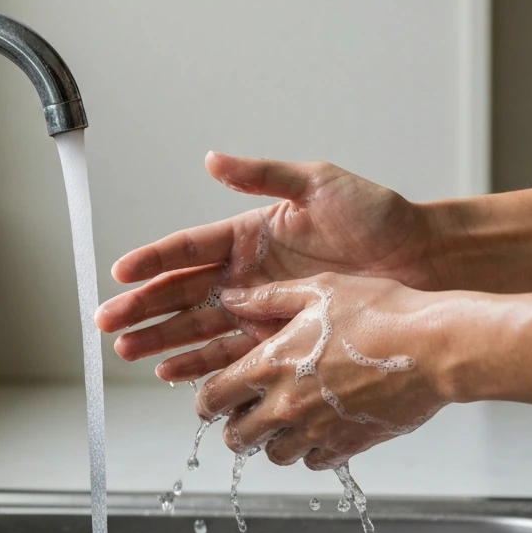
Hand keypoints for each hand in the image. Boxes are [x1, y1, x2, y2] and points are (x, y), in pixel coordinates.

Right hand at [95, 152, 442, 380]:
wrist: (421, 260)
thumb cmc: (376, 217)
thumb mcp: (318, 184)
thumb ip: (263, 175)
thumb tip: (213, 159)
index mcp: (248, 234)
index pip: (187, 248)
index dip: (152, 261)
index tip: (121, 273)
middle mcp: (246, 273)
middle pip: (181, 293)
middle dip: (144, 309)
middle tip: (109, 324)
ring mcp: (261, 307)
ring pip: (198, 327)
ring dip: (163, 340)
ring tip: (129, 352)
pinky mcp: (280, 336)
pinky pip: (231, 353)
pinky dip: (200, 363)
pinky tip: (172, 373)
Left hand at [196, 273, 452, 467]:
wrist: (435, 348)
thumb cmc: (382, 312)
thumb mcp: (318, 290)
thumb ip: (268, 297)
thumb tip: (231, 299)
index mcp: (271, 364)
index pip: (214, 397)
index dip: (205, 401)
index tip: (209, 400)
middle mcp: (287, 403)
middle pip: (237, 437)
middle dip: (234, 427)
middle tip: (243, 415)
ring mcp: (317, 429)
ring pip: (273, 455)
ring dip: (271, 441)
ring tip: (282, 422)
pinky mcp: (348, 445)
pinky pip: (313, 462)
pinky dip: (309, 451)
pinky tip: (318, 428)